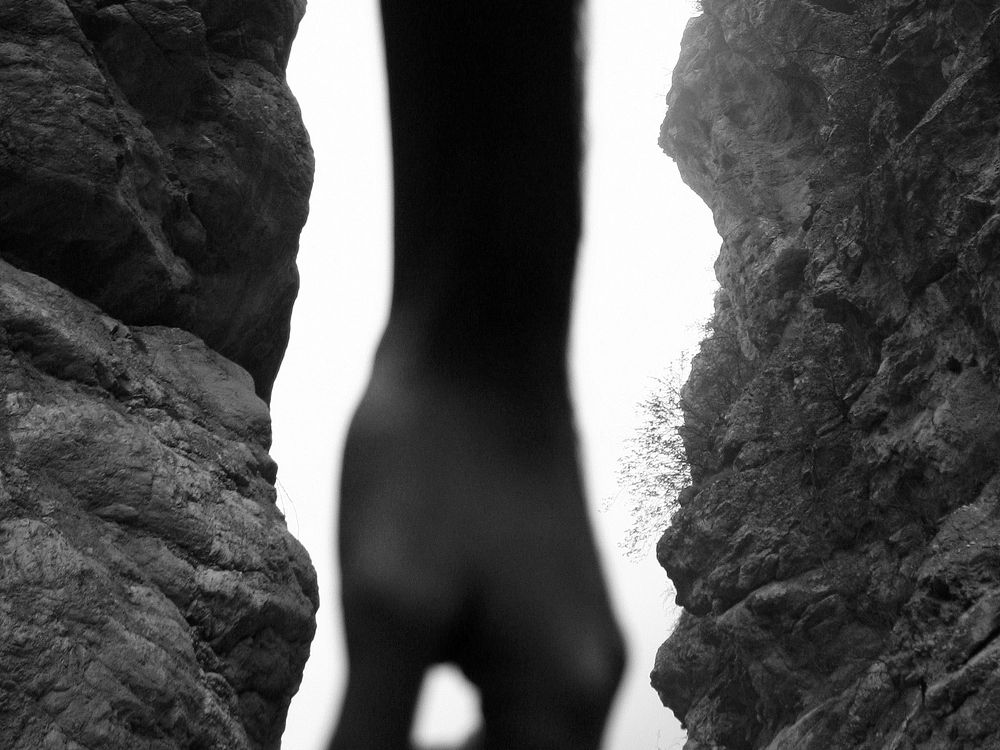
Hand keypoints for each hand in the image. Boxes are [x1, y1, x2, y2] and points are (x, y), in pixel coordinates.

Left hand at [329, 365, 624, 749]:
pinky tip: (393, 682)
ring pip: (508, 743)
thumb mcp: (389, 607)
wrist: (479, 347)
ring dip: (437, 748)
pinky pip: (505, 697)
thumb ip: (371, 730)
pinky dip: (451, 717)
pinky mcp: (546, 605)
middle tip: (354, 727)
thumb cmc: (434, 461)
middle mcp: (586, 681)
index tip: (352, 740)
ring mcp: (571, 639)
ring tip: (367, 715)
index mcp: (562, 700)